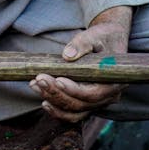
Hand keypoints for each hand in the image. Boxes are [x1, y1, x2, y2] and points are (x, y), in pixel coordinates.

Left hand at [29, 6, 132, 121]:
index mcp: (113, 82)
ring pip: (74, 111)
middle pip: (80, 104)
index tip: (57, 79)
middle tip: (39, 78)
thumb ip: (82, 44)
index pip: (92, 93)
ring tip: (35, 86)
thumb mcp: (95, 35)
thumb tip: (67, 55)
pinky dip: (58, 110)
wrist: (108, 41)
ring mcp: (97, 102)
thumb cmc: (103, 37)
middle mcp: (107, 97)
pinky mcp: (87, 102)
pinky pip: (73, 114)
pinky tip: (44, 102)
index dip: (74, 89)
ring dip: (53, 101)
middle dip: (57, 93)